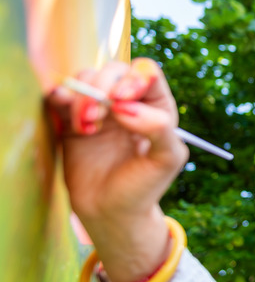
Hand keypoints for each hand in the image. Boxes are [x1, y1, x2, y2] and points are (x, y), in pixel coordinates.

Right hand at [48, 58, 187, 281]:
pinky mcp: (73, 119)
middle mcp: (128, 102)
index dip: (134, 78)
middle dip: (103, 86)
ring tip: (86, 127)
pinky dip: (60, 96)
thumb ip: (159, 128)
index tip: (122, 100)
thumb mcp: (167, 159)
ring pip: (87, 78)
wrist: (111, 211)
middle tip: (97, 115)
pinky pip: (62, 94)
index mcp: (157, 107)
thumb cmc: (144, 186)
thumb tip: (126, 107)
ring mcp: (100, 108)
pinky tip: (66, 114)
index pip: (147, 73)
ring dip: (82, 95)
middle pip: (114, 70)